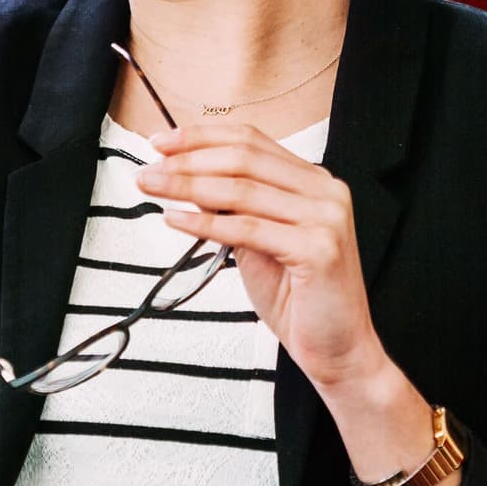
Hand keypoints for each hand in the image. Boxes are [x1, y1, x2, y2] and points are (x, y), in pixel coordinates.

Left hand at [137, 120, 385, 389]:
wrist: (338, 348)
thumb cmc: (297, 297)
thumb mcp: (256, 240)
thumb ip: (231, 206)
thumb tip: (184, 176)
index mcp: (314, 181)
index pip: (252, 140)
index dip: (202, 137)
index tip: (161, 142)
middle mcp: (325, 191)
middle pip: (243, 159)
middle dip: (187, 161)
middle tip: (148, 169)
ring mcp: (326, 218)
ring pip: (241, 190)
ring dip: (186, 186)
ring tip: (151, 187)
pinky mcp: (318, 249)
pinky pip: (247, 228)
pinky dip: (205, 223)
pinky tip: (175, 220)